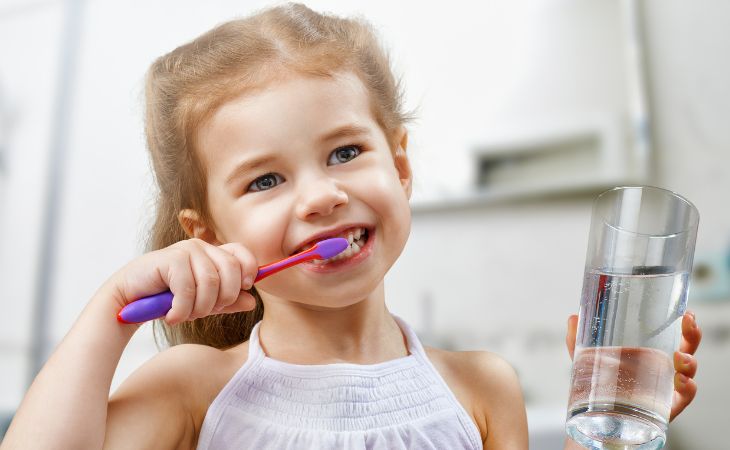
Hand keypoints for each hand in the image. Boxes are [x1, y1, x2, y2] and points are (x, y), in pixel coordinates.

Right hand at [108, 238, 257, 324]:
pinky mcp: (170, 259)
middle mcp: (201, 247)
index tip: (243, 289)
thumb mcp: (203, 303)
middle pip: (231, 270)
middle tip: (204, 312)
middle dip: (223, 299)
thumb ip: (227, 302)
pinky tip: (172, 316)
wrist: (129, 301)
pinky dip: (182, 310)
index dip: (249, 271)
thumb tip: (252, 302)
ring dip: (200, 308)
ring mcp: (185, 251)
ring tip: (185, 316)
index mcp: (213, 254)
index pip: (243, 254)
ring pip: (211, 283)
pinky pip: (188, 289)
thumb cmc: (167, 299)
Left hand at [565, 311, 701, 421]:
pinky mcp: (666, 407)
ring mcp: (665, 388)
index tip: (687, 312)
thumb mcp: (587, 359)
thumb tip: (573, 317)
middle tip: (688, 323)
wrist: (597, 420)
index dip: (684, 324)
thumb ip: (578, 340)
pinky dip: (688, 388)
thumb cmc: (599, 385)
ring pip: (688, 372)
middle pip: (686, 348)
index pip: (673, 334)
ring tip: (680, 357)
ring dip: (690, 362)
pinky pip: (684, 398)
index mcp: (649, 353)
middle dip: (692, 335)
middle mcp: (662, 369)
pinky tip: (681, 381)